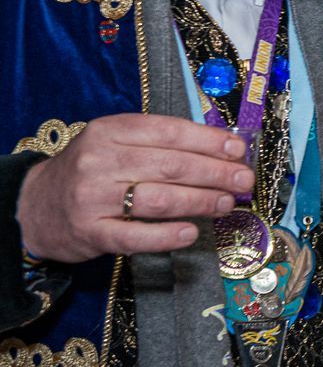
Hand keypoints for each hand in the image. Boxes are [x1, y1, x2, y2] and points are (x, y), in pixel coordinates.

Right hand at [15, 114, 250, 262]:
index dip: (209, 141)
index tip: (239, 150)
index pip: (170, 132)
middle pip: (171, 166)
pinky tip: (191, 232)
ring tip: (227, 203)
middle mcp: (99, 160)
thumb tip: (222, 148)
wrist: (35, 206)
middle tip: (244, 180)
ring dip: (201, 201)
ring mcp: (92, 197)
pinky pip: (136, 236)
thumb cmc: (92, 171)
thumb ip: (160, 143)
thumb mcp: (116, 143)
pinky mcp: (90, 231)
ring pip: (159, 199)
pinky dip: (167, 235)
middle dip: (215, 173)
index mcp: (110, 131)